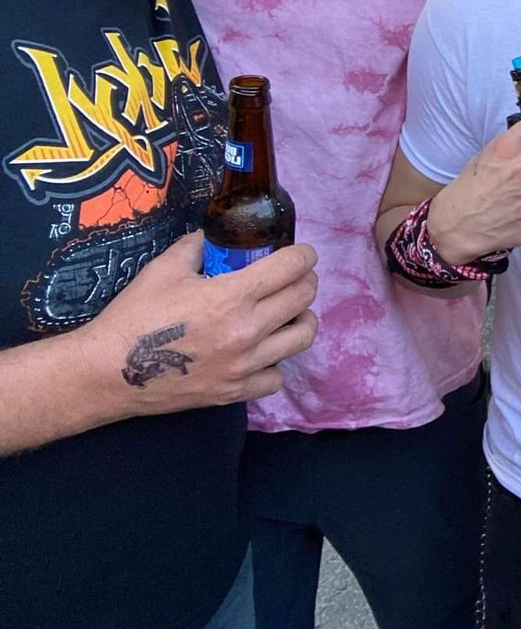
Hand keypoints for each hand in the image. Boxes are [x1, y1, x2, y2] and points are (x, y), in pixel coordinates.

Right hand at [87, 233, 317, 415]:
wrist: (107, 372)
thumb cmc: (134, 316)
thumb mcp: (164, 270)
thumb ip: (196, 247)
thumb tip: (212, 236)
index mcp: (233, 295)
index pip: (291, 268)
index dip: (304, 256)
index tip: (303, 254)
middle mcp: (248, 330)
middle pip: (303, 298)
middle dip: (305, 281)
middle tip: (294, 278)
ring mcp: (245, 365)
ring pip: (302, 337)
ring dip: (301, 320)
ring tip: (288, 314)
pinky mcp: (235, 392)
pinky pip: (277, 377)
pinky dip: (276, 362)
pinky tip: (263, 352)